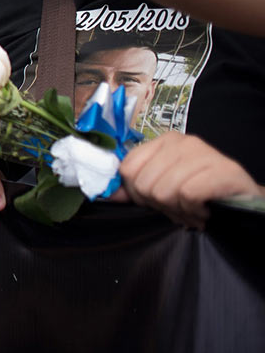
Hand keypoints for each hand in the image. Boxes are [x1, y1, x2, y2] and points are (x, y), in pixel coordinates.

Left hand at [119, 132, 261, 227]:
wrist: (244, 199)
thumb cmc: (201, 192)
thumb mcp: (164, 187)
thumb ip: (135, 188)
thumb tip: (108, 194)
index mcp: (163, 141)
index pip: (127, 169)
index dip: (137, 193)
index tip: (156, 200)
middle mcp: (181, 142)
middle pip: (144, 183)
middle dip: (159, 204)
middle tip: (179, 206)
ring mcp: (203, 153)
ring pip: (163, 191)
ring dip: (179, 210)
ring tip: (193, 208)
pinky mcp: (223, 170)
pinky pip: (188, 195)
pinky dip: (194, 210)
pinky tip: (204, 209)